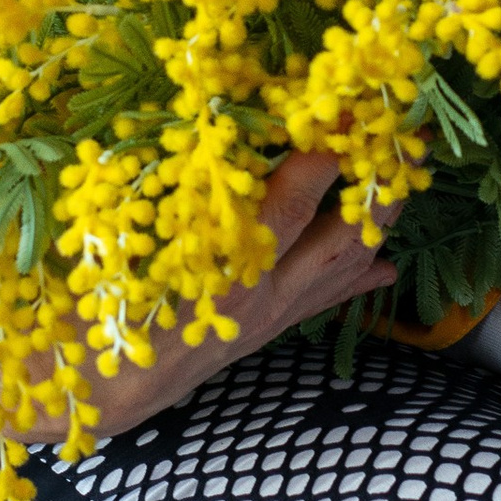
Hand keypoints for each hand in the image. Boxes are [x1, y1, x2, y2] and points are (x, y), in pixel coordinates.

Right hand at [88, 153, 394, 438]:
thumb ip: (145, 196)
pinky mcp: (269, 330)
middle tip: (404, 136)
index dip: (324, 155)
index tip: (346, 106)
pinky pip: (327, 300)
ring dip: (381, 221)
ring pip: (344, 267)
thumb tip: (171, 132)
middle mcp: (259, 292)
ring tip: (407, 175)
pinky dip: (358, 275)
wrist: (94, 393)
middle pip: (341, 237)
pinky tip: (386, 264)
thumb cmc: (93, 311)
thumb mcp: (108, 246)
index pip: (291, 205)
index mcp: (220, 267)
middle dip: (379, 184)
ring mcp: (271, 314)